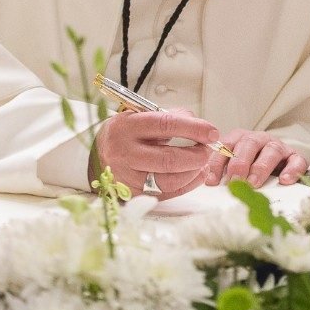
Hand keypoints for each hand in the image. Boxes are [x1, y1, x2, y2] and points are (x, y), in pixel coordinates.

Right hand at [94, 109, 219, 198]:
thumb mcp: (142, 115)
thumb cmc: (127, 132)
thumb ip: (172, 117)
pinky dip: (186, 185)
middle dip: (197, 156)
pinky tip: (195, 175)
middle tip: (208, 150)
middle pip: (169, 159)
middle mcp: (124, 152)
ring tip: (203, 164)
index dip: (194, 129)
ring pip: (169, 180)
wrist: (97, 152)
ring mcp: (126, 176)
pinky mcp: (131, 194)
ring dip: (193, 173)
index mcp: (127, 126)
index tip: (212, 132)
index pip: (166, 125)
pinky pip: (165, 193)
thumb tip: (201, 128)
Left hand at [204, 130, 309, 187]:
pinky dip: (291, 169)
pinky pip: (296, 160)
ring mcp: (278, 147)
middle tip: (234, 181)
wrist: (278, 168)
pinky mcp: (295, 157)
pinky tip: (284, 181)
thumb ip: (221, 173)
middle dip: (239, 163)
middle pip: (249, 144)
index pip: (226, 145)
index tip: (212, 182)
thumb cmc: (249, 170)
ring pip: (271, 150)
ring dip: (261, 167)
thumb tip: (208, 184)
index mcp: (240, 139)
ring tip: (254, 183)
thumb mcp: (232, 168)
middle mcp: (259, 139)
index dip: (217, 163)